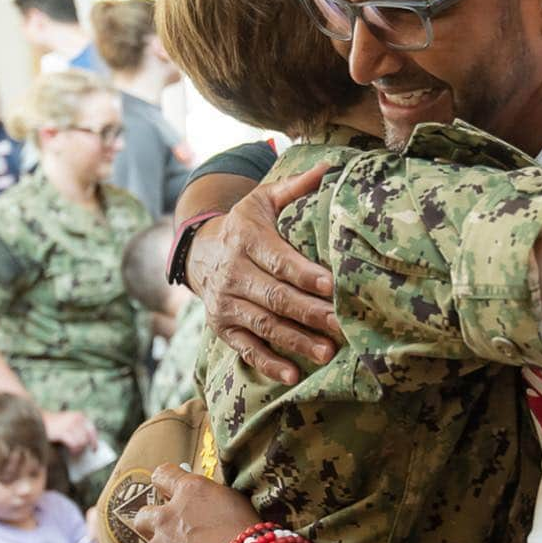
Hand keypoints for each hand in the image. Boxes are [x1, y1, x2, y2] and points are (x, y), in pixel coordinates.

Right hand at [43, 411, 97, 454]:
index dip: (94, 441)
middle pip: (87, 438)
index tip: (94, 450)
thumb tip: (86, 445)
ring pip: (82, 442)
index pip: (92, 430)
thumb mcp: (68, 422)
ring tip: (73, 452)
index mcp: (80, 416)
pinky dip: (74, 450)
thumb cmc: (53, 425)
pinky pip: (74, 444)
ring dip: (78, 449)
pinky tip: (71, 452)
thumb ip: (76, 429)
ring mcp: (70, 425)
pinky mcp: (62, 432)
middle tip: (78, 453)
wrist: (37, 420)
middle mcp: (77, 419)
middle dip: (84, 447)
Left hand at [133, 463, 258, 542]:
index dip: (166, 483)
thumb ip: (208, 500)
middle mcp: (166, 518)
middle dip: (154, 523)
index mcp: (189, 492)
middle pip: (144, 515)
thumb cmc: (248, 536)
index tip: (169, 490)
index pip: (163, 475)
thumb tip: (199, 501)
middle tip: (174, 533)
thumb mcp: (234, 502)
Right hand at [186, 165, 339, 384]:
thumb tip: (330, 168)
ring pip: (264, 324)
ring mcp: (226, 303)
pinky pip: (246, 348)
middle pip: (275, 296)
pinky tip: (292, 374)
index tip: (331, 284)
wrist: (200, 251)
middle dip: (309, 312)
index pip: (279, 260)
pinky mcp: (223, 327)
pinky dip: (268, 363)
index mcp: (246, 239)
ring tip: (327, 352)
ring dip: (296, 341)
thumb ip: (295, 188)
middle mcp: (233, 273)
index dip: (304, 273)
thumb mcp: (263, 200)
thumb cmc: (245, 224)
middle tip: (341, 324)